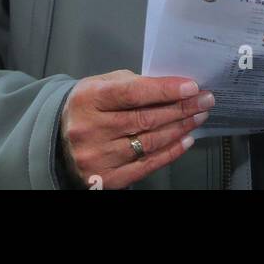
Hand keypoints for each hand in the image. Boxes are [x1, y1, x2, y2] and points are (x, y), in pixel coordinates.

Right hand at [59, 69, 214, 188]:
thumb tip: (171, 86)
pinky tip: (186, 140)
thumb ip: (132, 84)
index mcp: (89, 99)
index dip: (164, 90)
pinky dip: (170, 152)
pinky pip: (145, 166)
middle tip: (205, 100)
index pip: (132, 93)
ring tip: (198, 117)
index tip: (191, 86)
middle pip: (145, 119)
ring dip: (179, 129)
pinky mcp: (107, 179)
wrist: (58, 141)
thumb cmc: (88, 106)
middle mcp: (91, 130)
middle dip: (180, 108)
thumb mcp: (101, 84)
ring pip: (149, 142)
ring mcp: (99, 157)